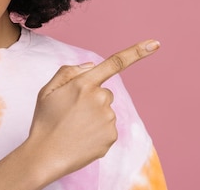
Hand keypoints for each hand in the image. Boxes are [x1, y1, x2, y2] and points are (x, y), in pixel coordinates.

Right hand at [25, 39, 160, 181]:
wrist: (44, 156)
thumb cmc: (45, 121)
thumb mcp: (48, 89)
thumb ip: (70, 71)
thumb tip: (92, 65)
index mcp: (84, 83)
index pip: (115, 62)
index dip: (137, 52)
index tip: (155, 44)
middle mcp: (100, 99)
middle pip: (105, 92)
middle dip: (92, 99)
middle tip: (72, 113)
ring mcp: (108, 119)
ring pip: (106, 111)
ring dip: (95, 116)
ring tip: (75, 128)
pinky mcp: (112, 136)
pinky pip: (108, 128)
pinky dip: (98, 132)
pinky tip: (82, 138)